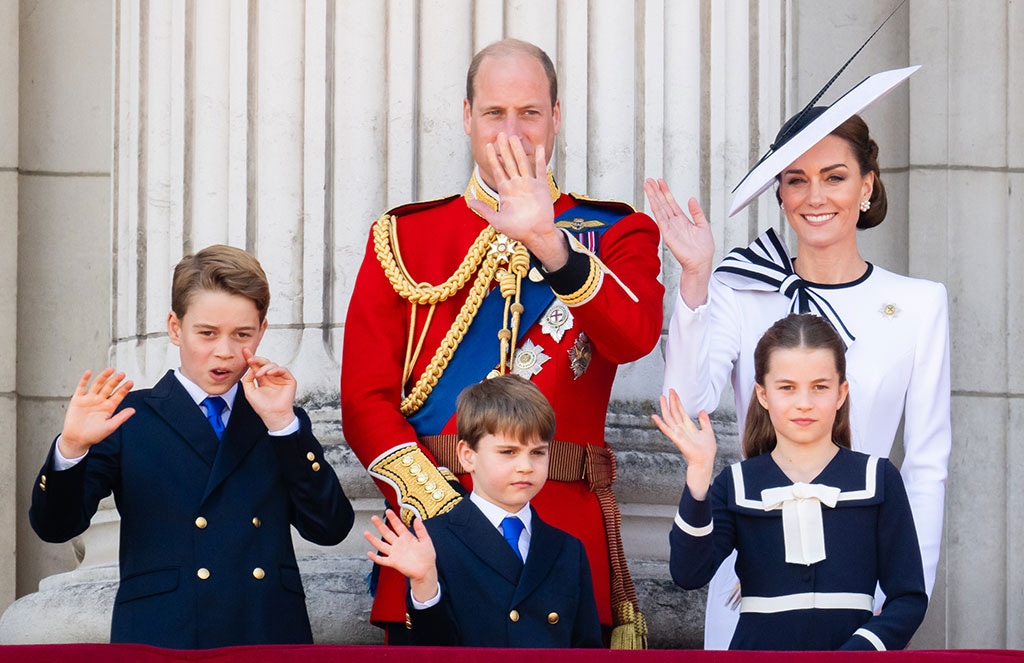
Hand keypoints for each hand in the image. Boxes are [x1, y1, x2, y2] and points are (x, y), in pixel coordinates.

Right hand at [59, 368, 135, 458]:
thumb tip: (133, 410)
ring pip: (97, 385)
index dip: (124, 389)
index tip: (131, 382)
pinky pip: (81, 387)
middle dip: (115, 381)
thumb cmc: (94, 435)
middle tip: (122, 374)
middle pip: (109, 388)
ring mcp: (89, 399)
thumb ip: (121, 417)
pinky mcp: (77, 400)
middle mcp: (100, 401)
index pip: (118, 395)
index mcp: (109, 407)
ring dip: (103, 377)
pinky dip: (84, 379)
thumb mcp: (110, 427)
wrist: (77, 439)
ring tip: (110, 370)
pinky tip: (89, 372)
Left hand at [240, 348, 296, 431]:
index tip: (244, 351)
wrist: (273, 415)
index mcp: (263, 379)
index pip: (257, 366)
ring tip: (259, 374)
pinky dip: (276, 369)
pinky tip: (269, 373)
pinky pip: (283, 370)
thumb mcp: (249, 392)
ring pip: (273, 365)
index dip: (251, 358)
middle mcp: (272, 377)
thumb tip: (251, 369)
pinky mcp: (289, 380)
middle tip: (250, 359)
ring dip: (265, 367)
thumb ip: (247, 380)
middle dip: (257, 359)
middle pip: (264, 363)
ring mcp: (280, 378)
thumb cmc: (262, 407)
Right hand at [365, 509, 438, 602]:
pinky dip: (375, 557)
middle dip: (380, 525)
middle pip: (387, 533)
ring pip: (381, 545)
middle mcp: (399, 544)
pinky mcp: (393, 562)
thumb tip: (417, 519)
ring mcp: (395, 553)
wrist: (426, 571)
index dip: (393, 518)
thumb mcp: (426, 540)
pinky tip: (369, 553)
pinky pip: (382, 560)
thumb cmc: (427, 557)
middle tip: (373, 518)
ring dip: (373, 539)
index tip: (388, 511)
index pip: (398, 526)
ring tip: (366, 533)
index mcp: (407, 538)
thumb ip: (421, 530)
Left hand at [467, 133, 567, 270]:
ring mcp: (529, 184)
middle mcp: (517, 185)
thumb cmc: (518, 230)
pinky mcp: (541, 187)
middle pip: (509, 163)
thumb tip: (468, 202)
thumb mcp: (497, 221)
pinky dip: (539, 159)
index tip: (489, 146)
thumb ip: (484, 210)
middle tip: (501, 134)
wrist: (536, 234)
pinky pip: (540, 170)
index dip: (493, 158)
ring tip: (514, 137)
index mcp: (506, 191)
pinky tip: (537, 147)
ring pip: (522, 163)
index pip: (498, 170)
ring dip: (518, 151)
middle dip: (504, 149)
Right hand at [643, 178, 714, 306]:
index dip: (666, 192)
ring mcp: (670, 228)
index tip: (660, 182)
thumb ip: (697, 212)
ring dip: (653, 197)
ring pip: (660, 208)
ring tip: (648, 185)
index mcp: (682, 220)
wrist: (701, 262)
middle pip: (663, 203)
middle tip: (649, 180)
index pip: (671, 203)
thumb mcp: (703, 226)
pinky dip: (657, 209)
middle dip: (656, 191)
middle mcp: (674, 222)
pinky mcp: (668, 234)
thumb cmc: (703, 249)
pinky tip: (653, 200)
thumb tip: (692, 199)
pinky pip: (661, 219)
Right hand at [652, 389, 715, 499]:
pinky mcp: (676, 439)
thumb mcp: (708, 431)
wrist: (705, 461)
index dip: (678, 402)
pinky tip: (655, 417)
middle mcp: (681, 429)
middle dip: (671, 401)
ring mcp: (678, 433)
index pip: (681, 411)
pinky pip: (667, 430)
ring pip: (669, 418)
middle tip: (668, 390)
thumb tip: (702, 410)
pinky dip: (660, 423)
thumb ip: (704, 421)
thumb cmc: (706, 450)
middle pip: (674, 412)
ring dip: (665, 408)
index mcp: (688, 427)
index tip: (674, 393)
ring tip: (662, 398)